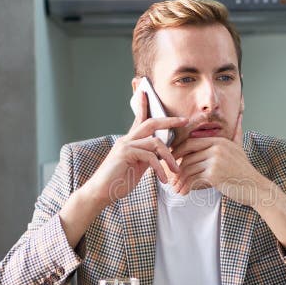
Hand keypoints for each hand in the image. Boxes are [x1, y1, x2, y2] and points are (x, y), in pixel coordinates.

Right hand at [83, 91, 187, 207]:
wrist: (100, 193)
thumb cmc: (118, 181)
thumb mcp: (137, 167)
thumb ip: (148, 157)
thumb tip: (161, 153)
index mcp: (130, 141)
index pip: (139, 119)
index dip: (144, 105)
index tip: (147, 92)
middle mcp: (127, 139)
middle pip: (151, 122)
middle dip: (169, 120)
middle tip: (185, 120)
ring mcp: (125, 145)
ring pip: (155, 142)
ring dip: (169, 157)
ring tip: (176, 170)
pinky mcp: (125, 153)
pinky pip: (150, 156)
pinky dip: (160, 168)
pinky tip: (164, 179)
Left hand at [170, 112, 264, 205]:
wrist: (256, 187)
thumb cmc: (245, 172)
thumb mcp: (239, 149)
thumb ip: (236, 135)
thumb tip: (240, 118)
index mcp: (219, 141)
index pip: (191, 142)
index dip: (178, 151)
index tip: (172, 160)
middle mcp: (217, 148)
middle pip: (187, 156)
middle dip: (176, 168)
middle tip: (172, 178)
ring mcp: (215, 160)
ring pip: (189, 168)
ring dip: (180, 180)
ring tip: (176, 188)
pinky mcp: (214, 174)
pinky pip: (194, 179)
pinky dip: (186, 187)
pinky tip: (184, 192)